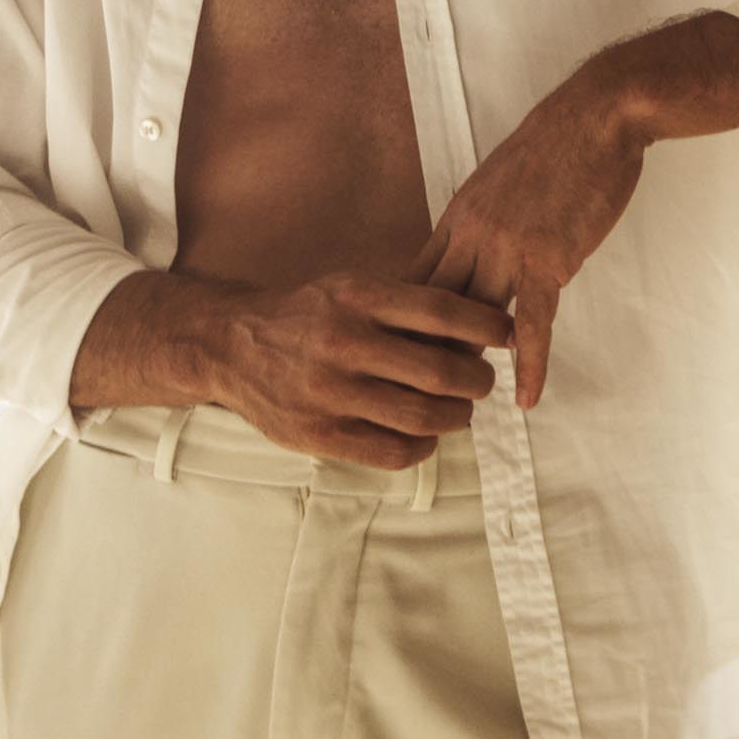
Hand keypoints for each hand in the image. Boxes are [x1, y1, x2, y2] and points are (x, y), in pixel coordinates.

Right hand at [176, 268, 507, 465]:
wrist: (230, 346)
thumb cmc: (307, 315)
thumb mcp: (350, 286)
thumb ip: (405, 304)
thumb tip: (480, 326)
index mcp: (358, 297)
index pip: (444, 312)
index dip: (488, 327)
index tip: (508, 335)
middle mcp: (343, 343)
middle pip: (441, 371)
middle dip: (478, 380)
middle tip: (483, 381)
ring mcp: (329, 392)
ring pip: (422, 416)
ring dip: (458, 417)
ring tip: (461, 410)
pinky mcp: (317, 434)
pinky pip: (391, 452)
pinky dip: (422, 447)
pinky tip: (426, 436)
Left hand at [419, 54, 660, 410]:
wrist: (598, 115)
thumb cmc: (560, 143)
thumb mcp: (503, 179)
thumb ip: (486, 217)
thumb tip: (479, 243)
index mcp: (459, 216)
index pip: (417, 281)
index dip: (406, 323)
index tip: (398, 355)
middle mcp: (472, 235)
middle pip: (434, 308)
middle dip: (423, 351)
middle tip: (416, 393)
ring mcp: (507, 249)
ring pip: (474, 320)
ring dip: (468, 363)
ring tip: (460, 404)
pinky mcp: (547, 261)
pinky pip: (533, 324)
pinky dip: (529, 364)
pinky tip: (527, 398)